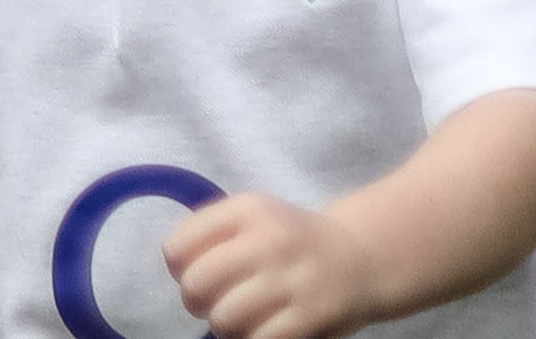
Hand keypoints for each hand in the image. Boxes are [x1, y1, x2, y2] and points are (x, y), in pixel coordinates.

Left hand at [162, 189, 388, 338]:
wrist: (360, 258)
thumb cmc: (292, 241)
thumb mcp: (254, 217)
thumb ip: (212, 233)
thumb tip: (175, 269)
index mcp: (247, 209)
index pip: (178, 246)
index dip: (178, 268)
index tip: (195, 273)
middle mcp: (269, 240)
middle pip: (196, 284)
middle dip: (195, 302)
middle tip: (210, 304)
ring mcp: (291, 279)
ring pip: (224, 319)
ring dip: (224, 327)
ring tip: (238, 320)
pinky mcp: (311, 316)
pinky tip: (260, 332)